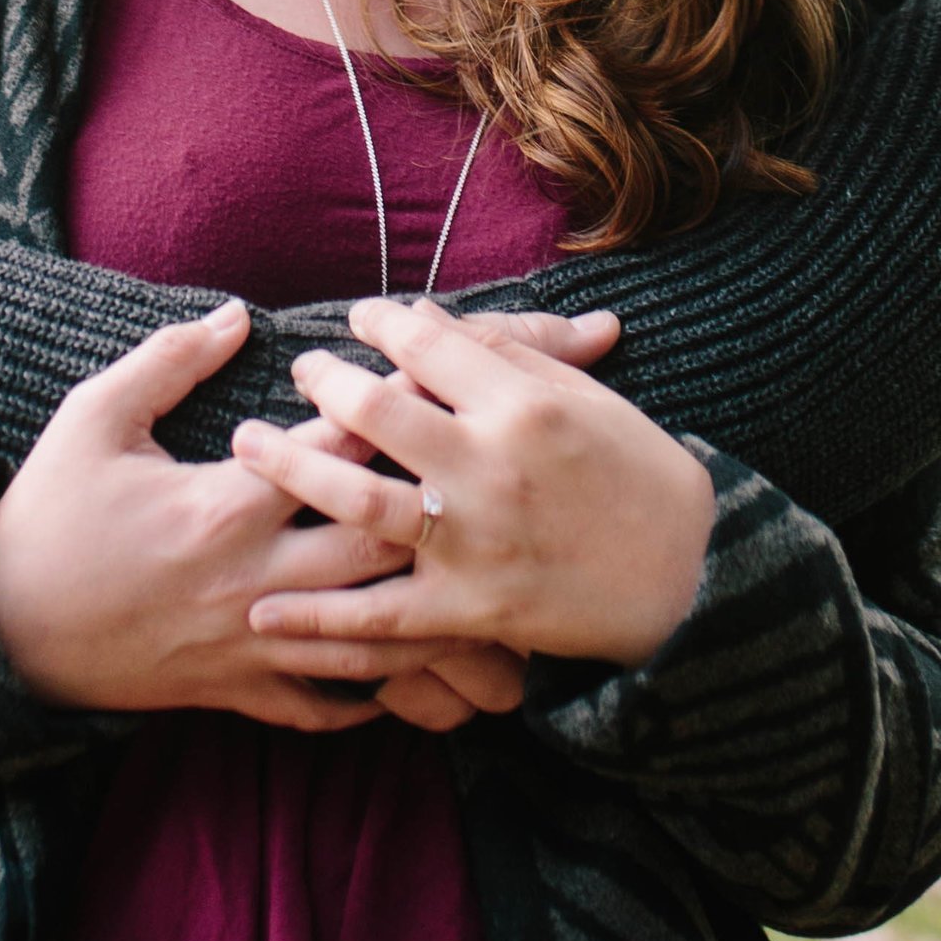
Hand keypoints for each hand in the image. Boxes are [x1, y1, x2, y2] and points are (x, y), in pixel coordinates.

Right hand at [0, 304, 511, 733]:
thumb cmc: (48, 512)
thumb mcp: (93, 418)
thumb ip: (170, 361)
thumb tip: (238, 312)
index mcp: (224, 502)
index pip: (338, 446)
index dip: (400, 407)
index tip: (449, 379)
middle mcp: (254, 578)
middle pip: (383, 544)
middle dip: (449, 510)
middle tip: (509, 483)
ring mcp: (251, 644)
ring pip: (374, 642)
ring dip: (439, 622)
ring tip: (505, 606)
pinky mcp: (237, 694)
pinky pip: (326, 708)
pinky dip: (377, 696)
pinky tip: (419, 671)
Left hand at [232, 296, 716, 671]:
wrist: (693, 578)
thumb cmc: (641, 474)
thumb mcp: (587, 397)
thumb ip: (508, 354)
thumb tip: (429, 320)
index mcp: (521, 405)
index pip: (426, 344)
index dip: (382, 323)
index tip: (359, 319)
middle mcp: (488, 467)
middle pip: (375, 410)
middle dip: (322, 385)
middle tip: (299, 375)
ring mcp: (472, 541)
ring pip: (356, 499)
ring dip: (290, 469)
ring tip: (247, 445)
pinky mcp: (468, 610)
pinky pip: (377, 617)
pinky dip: (317, 620)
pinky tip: (262, 613)